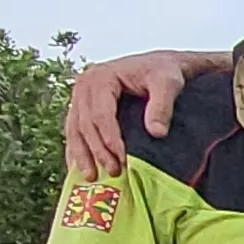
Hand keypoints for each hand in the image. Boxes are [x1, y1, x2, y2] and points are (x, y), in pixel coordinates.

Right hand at [63, 49, 220, 179]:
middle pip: (85, 125)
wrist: (161, 65)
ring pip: (74, 130)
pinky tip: (81, 169)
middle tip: (113, 172)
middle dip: (97, 151)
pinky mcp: (83, 107)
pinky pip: (75, 131)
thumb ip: (162, 106)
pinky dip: (77, 151)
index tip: (122, 159)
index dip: (109, 139)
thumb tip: (157, 133)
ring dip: (81, 155)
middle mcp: (84, 85)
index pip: (100, 114)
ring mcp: (81, 97)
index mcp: (100, 78)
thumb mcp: (168, 83)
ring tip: (91, 177)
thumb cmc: (165, 72)